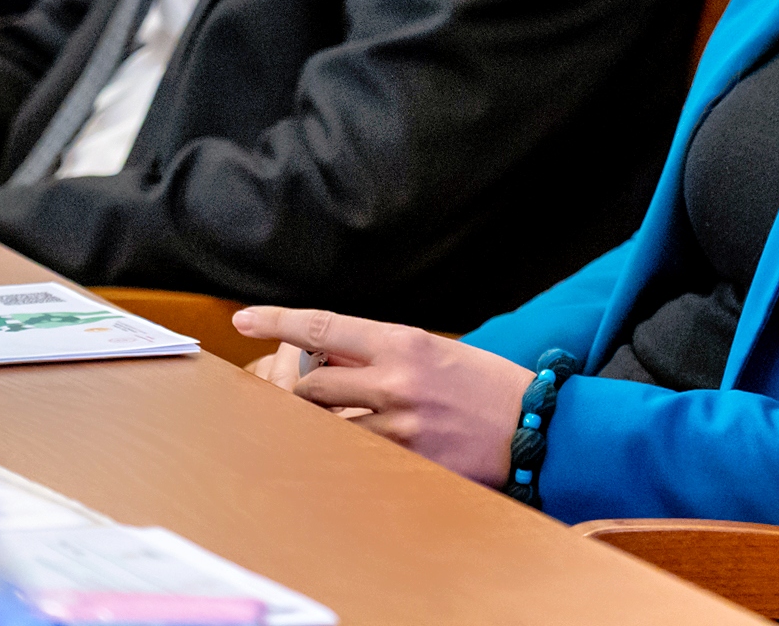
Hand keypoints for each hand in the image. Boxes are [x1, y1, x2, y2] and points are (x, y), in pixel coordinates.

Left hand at [231, 305, 531, 485]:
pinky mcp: (405, 459)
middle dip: (297, 389)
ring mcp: (398, 423)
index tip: (243, 319)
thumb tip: (329, 354)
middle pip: (310, 383)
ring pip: (325, 423)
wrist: (535, 425)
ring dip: (320, 422)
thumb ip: (382, 352)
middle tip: (299, 392)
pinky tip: (359, 447)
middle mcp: (395, 379)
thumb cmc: (485, 384)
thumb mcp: (434, 350)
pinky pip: (354, 454)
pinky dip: (348, 448)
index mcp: (402, 341)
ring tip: (334, 421)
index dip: (277, 320)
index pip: (323, 327)